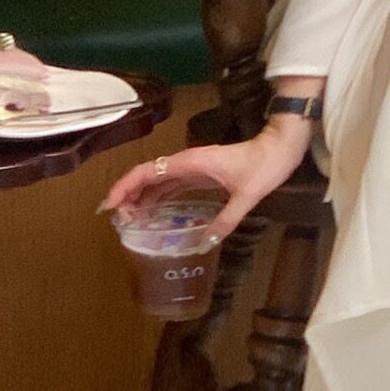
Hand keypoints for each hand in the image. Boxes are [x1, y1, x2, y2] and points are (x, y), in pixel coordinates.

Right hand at [97, 115, 315, 243]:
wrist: (279, 147)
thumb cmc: (264, 165)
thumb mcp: (247, 195)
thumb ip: (226, 220)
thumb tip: (204, 244)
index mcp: (190, 163)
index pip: (148, 172)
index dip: (125, 186)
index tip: (110, 205)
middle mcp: (186, 163)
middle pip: (147, 176)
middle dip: (128, 195)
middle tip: (116, 220)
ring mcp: (192, 167)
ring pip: (157, 180)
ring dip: (141, 198)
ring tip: (129, 221)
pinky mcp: (200, 173)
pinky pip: (171, 185)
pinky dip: (157, 197)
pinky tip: (152, 213)